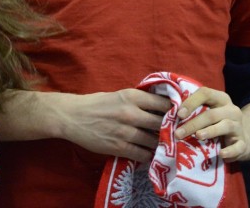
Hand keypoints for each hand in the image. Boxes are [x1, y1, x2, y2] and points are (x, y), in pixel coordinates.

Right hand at [56, 89, 170, 163]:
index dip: (174, 110)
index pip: (163, 103)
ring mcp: (125, 131)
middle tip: (175, 132)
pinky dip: (149, 155)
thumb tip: (160, 107)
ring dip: (161, 143)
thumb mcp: (118, 95)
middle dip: (171, 128)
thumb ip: (138, 101)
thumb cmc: (94, 104)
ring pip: (154, 140)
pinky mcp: (118, 147)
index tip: (178, 115)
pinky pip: (143, 154)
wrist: (71, 117)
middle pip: (163, 123)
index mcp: (131, 96)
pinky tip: (150, 153)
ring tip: (164, 144)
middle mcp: (130, 113)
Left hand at [174, 86, 249, 160]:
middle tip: (178, 133)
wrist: (241, 138)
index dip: (191, 102)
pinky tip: (221, 154)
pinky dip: (230, 150)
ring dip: (210, 131)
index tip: (178, 114)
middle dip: (193, 123)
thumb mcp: (206, 112)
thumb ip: (193, 111)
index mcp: (220, 99)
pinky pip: (238, 146)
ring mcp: (239, 126)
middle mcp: (231, 110)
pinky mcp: (243, 143)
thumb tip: (169, 115)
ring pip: (225, 126)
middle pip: (211, 114)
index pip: (205, 93)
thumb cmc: (215, 123)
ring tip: (198, 136)